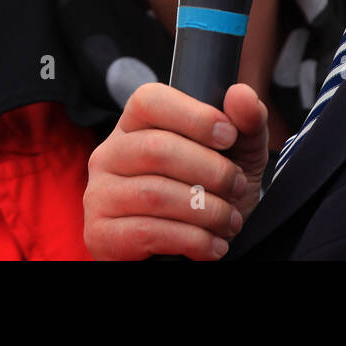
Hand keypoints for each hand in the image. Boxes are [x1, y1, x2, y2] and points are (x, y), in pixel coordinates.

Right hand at [84, 81, 268, 259]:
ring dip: (206, 210)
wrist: (194, 252)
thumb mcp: (240, 154)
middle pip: (157, 149)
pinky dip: (193, 240)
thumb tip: (240, 93)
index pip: (150, 101)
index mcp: (136, 123)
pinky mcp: (101, 235)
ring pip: (154, 194)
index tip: (229, 137)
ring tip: (230, 220)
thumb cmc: (212, 190)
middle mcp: (109, 154)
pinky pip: (148, 232)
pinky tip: (214, 245)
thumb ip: (246, 121)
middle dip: (211, 170)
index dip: (194, 116)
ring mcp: (99, 194)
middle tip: (237, 188)